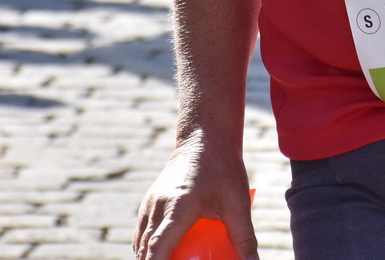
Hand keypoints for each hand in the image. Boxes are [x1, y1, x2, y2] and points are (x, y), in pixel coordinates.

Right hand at [133, 131, 256, 259]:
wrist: (205, 136)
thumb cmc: (224, 167)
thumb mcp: (238, 203)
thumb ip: (244, 237)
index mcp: (178, 206)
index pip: (158, 246)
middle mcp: (158, 205)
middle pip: (145, 249)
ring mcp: (150, 202)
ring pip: (140, 242)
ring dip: (150, 257)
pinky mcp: (149, 201)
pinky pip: (142, 231)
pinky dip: (148, 247)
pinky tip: (164, 254)